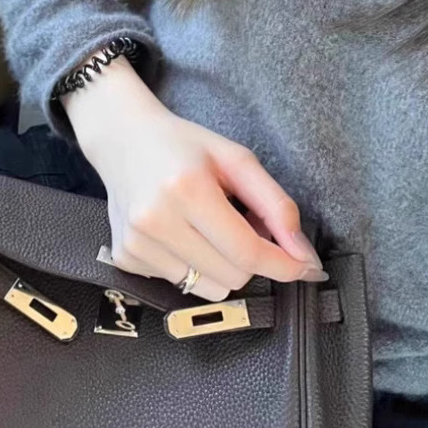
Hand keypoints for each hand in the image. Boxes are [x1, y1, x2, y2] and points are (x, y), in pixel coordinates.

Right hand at [63, 58, 326, 300]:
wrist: (122, 138)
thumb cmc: (183, 145)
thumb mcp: (236, 159)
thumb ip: (275, 204)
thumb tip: (301, 252)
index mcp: (188, 189)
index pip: (246, 251)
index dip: (283, 265)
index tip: (305, 268)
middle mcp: (156, 220)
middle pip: (232, 276)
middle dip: (251, 259)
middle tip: (242, 225)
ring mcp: (136, 243)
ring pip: (209, 288)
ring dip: (223, 267)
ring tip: (209, 229)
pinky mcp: (126, 258)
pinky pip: (181, 283)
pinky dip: (193, 266)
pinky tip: (181, 233)